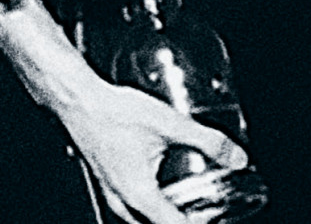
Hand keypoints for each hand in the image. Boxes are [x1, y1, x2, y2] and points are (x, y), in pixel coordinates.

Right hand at [57, 78, 249, 223]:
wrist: (74, 98)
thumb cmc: (111, 111)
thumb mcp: (169, 124)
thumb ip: (207, 142)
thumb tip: (236, 158)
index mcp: (141, 195)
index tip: (213, 219)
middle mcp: (122, 199)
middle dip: (177, 222)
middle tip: (200, 215)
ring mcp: (108, 191)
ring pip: (136, 220)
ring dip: (159, 218)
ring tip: (179, 210)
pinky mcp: (102, 180)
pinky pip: (126, 207)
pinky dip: (144, 209)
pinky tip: (153, 190)